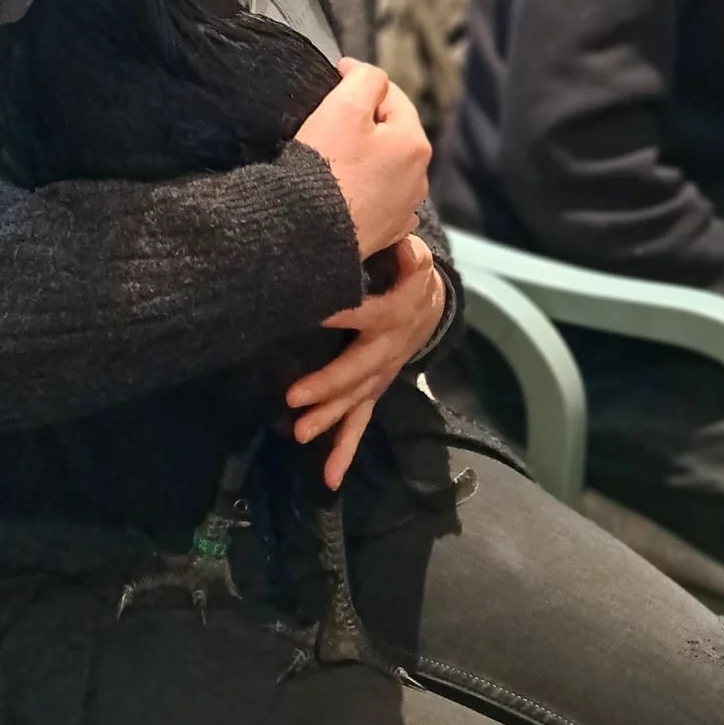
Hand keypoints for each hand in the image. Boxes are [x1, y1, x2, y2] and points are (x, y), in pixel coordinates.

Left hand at [286, 234, 445, 490]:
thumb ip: (404, 251)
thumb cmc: (408, 272)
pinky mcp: (373, 390)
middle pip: (356, 371)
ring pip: (355, 402)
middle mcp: (386, 351)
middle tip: (294, 398)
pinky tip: (329, 477)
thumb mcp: (411, 254)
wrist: (430, 304)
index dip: (336, 314)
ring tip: (300, 435)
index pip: (360, 314)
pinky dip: (344, 450)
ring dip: (329, 421)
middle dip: (326, 386)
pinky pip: (360, 423)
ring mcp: (379, 376)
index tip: (306, 315)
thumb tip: (406, 247)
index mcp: (391, 315)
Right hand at [294, 59, 430, 260]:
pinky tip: (341, 186)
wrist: (309, 231)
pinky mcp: (385, 231)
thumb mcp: (344, 106)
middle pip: (390, 133)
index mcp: (414, 143)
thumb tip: (365, 73)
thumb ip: (365, 78)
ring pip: (384, 166)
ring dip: (363, 155)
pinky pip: (376, 197)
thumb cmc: (325, 169)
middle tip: (329, 117)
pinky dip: (362, 187)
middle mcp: (418, 177)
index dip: (361, 81)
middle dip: (363, 121)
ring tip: (332, 155)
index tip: (335, 75)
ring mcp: (403, 207)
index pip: (391, 96)